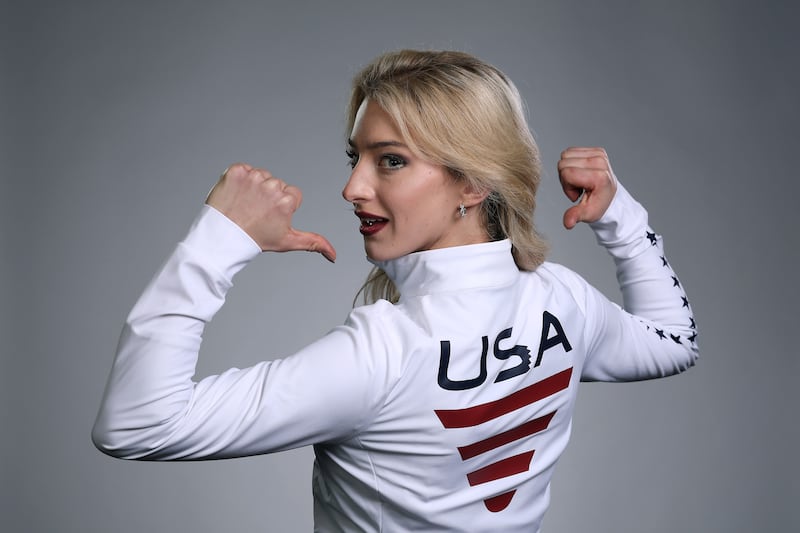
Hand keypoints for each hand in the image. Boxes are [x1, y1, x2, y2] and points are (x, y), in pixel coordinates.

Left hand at [206, 163, 335, 261]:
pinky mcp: (236, 171)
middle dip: (268, 196)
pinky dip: (239, 180)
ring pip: (260, 176)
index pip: (292, 195)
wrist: (221, 236)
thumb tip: (333, 255)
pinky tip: (236, 196)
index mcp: (287, 200)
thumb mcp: (287, 242)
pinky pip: (244, 170)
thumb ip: (314, 243)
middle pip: (276, 184)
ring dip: (254, 187)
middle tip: (255, 213)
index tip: (269, 217)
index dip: (281, 207)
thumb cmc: (255, 239)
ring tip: (244, 205)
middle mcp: (272, 185)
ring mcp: (252, 177)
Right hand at [557, 147, 617, 228]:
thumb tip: (567, 223)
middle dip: (566, 178)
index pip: (566, 173)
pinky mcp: (597, 150)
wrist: (610, 196)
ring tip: (580, 181)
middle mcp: (600, 162)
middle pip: (563, 163)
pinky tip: (581, 174)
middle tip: (578, 188)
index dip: (566, 186)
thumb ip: (576, 216)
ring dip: (568, 170)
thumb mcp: (587, 214)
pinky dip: (573, 163)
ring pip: (565, 156)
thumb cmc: (598, 205)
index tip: (578, 194)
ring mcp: (599, 154)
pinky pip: (571, 151)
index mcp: (599, 176)